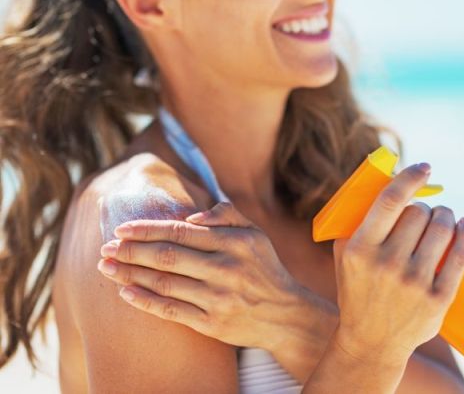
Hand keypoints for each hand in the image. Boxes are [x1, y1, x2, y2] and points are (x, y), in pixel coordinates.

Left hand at [96, 202, 302, 350]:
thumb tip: (192, 215)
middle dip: (130, 251)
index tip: (121, 228)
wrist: (285, 314)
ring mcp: (218, 298)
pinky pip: (171, 310)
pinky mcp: (212, 324)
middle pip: (167, 256)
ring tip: (106, 268)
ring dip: (129, 274)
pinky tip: (125, 293)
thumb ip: (227, 214)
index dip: (146, 229)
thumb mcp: (255, 233)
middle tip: (105, 248)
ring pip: (164, 283)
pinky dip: (145, 301)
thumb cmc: (263, 268)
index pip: (180, 231)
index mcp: (235, 242)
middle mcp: (226, 268)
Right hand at [332, 163, 463, 365]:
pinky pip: (459, 257)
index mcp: (359, 249)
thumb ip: (354, 222)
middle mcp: (386, 263)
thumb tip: (380, 183)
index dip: (410, 178)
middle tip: (428, 211)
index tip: (424, 168)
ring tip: (445, 217)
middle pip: (417, 214)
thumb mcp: (344, 256)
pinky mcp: (437, 299)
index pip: (389, 201)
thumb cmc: (357, 290)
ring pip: (441, 230)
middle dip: (426, 207)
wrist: (371, 342)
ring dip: (447, 215)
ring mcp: (414, 283)